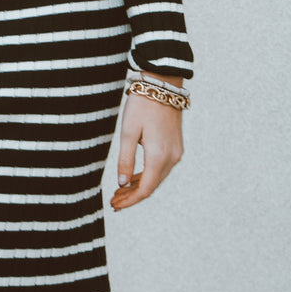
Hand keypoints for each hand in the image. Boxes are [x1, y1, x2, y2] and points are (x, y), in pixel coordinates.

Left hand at [109, 89, 183, 210]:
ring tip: (120, 192)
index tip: (115, 206)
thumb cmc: (142, 105)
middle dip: (132, 196)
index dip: (130, 201)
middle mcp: (172, 158)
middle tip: (114, 201)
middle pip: (152, 186)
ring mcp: (176, 152)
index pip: (145, 189)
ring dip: (139, 187)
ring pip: (157, 178)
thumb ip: (125, 159)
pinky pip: (161, 168)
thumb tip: (122, 183)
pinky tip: (134, 178)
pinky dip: (147, 176)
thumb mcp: (128, 131)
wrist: (163, 85)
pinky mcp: (176, 147)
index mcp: (159, 156)